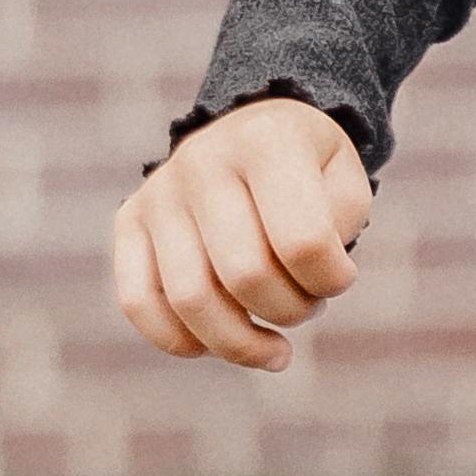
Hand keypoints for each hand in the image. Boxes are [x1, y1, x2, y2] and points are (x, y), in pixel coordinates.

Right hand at [110, 98, 373, 371]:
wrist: (255, 131)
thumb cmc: (309, 173)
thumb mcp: (346, 185)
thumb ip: (335, 233)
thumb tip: (294, 285)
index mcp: (266, 143)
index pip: (302, 243)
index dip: (332, 281)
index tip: (341, 278)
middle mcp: (202, 160)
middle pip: (246, 276)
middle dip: (291, 312)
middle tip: (309, 305)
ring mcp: (159, 192)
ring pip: (191, 301)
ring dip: (242, 343)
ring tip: (273, 344)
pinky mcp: (129, 221)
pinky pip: (138, 303)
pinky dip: (180, 341)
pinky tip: (218, 344)